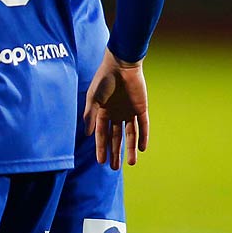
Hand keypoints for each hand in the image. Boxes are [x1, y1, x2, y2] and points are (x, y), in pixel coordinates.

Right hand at [83, 50, 148, 168]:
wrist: (121, 64)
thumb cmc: (104, 79)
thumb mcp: (93, 98)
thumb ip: (90, 116)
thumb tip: (88, 135)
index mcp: (103, 112)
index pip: (101, 134)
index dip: (101, 148)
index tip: (101, 162)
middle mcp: (116, 114)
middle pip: (116, 137)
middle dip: (115, 152)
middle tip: (114, 168)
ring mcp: (129, 112)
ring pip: (130, 135)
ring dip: (130, 148)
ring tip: (131, 163)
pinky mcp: (141, 108)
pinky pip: (143, 125)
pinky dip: (143, 136)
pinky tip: (142, 148)